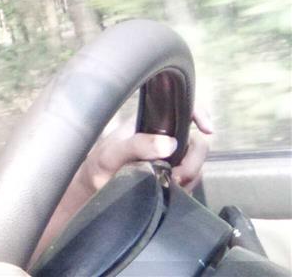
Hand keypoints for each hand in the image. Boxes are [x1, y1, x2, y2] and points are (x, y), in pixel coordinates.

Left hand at [78, 108, 212, 196]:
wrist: (92, 189)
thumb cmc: (98, 165)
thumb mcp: (112, 154)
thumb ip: (136, 146)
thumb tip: (169, 144)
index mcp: (150, 122)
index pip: (181, 107)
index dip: (198, 113)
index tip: (207, 129)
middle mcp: (163, 137)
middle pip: (197, 141)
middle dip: (195, 160)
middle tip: (178, 176)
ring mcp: (169, 157)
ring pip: (196, 162)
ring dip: (190, 176)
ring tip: (171, 185)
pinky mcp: (171, 175)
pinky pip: (191, 179)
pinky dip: (187, 187)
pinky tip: (171, 192)